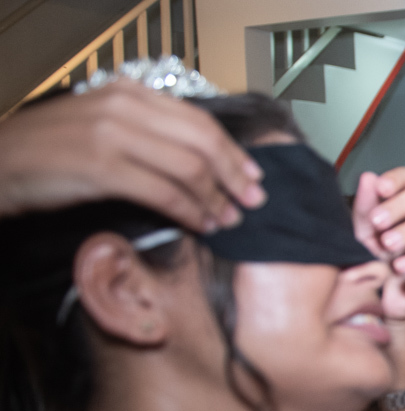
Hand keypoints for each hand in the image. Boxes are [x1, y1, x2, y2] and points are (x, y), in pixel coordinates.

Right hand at [0, 80, 264, 228]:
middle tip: (252, 201)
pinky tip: (200, 224)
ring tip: (228, 219)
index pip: (199, 121)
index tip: (253, 175)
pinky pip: (163, 191)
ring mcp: (113, 135)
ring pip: (188, 168)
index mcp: (128, 93)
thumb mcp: (102, 126)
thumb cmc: (51, 151)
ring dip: (215, 199)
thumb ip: (146, 132)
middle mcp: (124, 107)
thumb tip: (199, 161)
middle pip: (202, 142)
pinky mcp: (102, 167)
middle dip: (234, 175)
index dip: (232, 151)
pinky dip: (190, 211)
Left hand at [352, 167, 404, 313]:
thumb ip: (365, 207)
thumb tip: (369, 178)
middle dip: (400, 205)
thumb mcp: (362, 232)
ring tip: (387, 245)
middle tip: (377, 222)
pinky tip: (398, 266)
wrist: (378, 296)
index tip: (381, 188)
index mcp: (403, 202)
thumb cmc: (372, 258)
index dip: (397, 179)